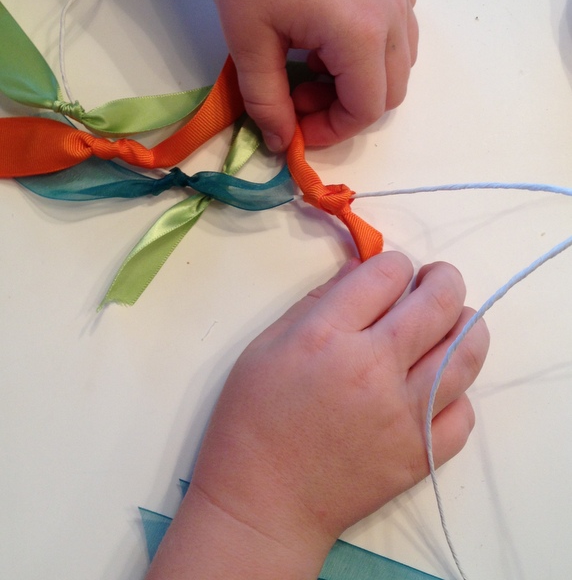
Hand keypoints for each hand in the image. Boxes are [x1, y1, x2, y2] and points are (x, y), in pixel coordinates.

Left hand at [180, 0, 417, 150]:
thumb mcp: (248, 45)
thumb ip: (268, 105)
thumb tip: (282, 143)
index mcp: (362, 32)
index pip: (367, 109)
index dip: (332, 131)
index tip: (295, 127)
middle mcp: (394, 9)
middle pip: (391, 90)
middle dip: (346, 107)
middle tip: (297, 93)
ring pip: (400, 58)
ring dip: (360, 77)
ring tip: (310, 62)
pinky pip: (399, 23)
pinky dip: (370, 44)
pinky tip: (326, 28)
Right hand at [185, 253, 487, 558]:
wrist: (262, 503)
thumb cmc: (253, 418)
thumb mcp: (266, 345)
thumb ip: (316, 301)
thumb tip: (361, 270)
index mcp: (328, 335)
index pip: (388, 274)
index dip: (394, 264)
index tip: (390, 274)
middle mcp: (374, 368)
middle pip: (439, 302)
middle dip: (443, 279)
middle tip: (435, 281)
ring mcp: (404, 414)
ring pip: (467, 351)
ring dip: (465, 325)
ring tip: (451, 323)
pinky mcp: (421, 454)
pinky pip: (464, 412)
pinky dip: (457, 391)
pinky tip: (436, 386)